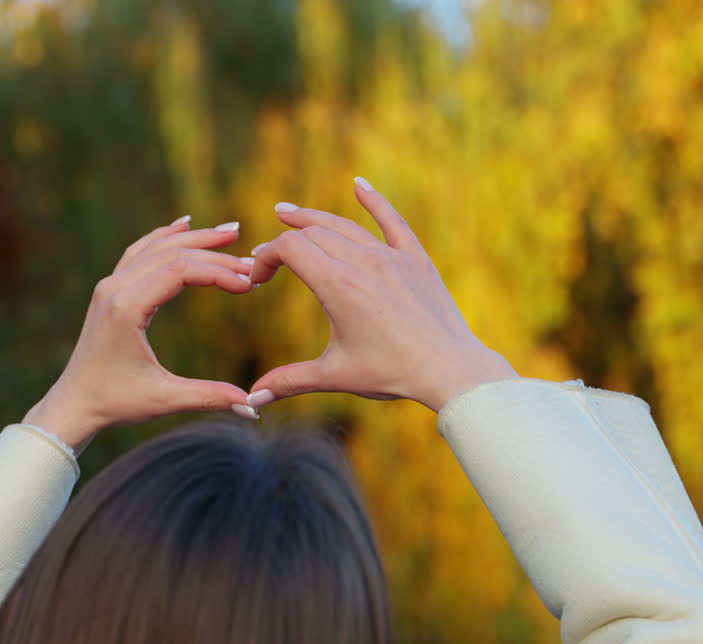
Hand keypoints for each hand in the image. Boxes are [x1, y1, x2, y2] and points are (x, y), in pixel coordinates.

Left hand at [24, 217, 256, 453]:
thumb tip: (253, 405)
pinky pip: (139, 252)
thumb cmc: (115, 402)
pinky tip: (182, 226)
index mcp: (127, 308)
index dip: (219, 272)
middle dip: (215, 254)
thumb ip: (208, 397)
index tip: (249, 283)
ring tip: (230, 232)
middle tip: (251, 261)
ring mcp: (109, 286)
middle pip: (172, 253)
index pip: (181, 271)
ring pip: (156, 247)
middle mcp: (114, 288)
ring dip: (194, 238)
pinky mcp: (109, 290)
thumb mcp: (164, 399)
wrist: (74, 404)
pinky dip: (163, 237)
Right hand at [246, 178, 516, 412]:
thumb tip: (252, 399)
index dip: (265, 258)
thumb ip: (289, 381)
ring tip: (288, 212)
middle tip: (267, 260)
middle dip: (283, 241)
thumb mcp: (335, 375)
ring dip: (312, 218)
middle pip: (311, 233)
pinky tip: (359, 185)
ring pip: (344, 225)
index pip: (289, 248)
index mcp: (338, 285)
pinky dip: (374, 200)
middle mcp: (362, 262)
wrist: (450, 369)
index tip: (258, 281)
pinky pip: (392, 220)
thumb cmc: (392, 373)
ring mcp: (391, 257)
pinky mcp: (415, 259)